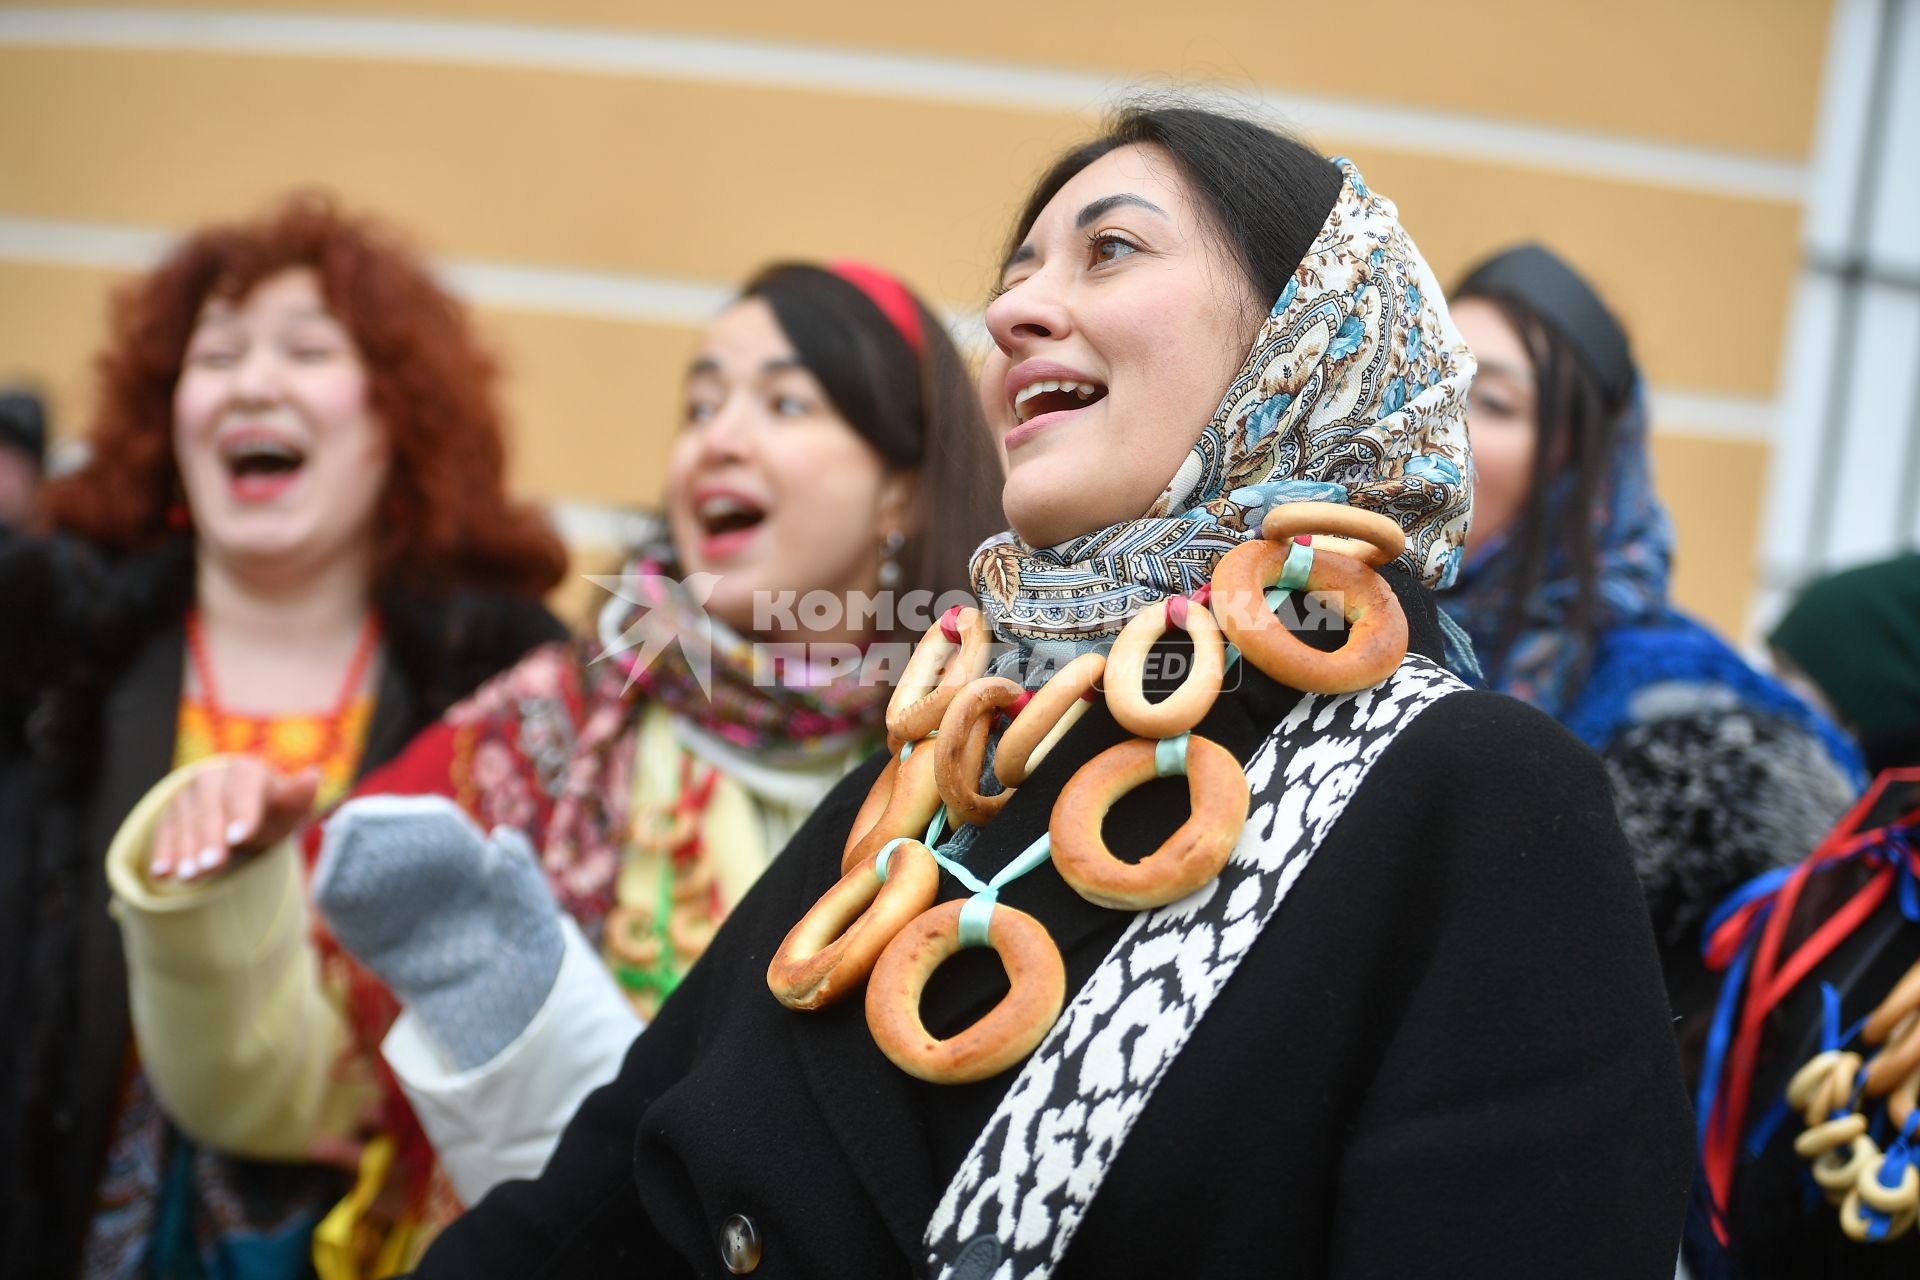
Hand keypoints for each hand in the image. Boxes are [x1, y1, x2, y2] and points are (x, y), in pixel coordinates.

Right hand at [150, 757, 320, 881]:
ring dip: (186, 850)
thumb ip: (297, 798)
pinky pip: (165, 833)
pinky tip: (161, 874)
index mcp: (247, 771)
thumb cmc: (271, 814)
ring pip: (185, 822)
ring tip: (190, 876)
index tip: (240, 838)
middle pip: (210, 807)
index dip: (242, 811)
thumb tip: (313, 775)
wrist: (241, 814)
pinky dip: (163, 853)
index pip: (243, 787)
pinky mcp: (169, 814)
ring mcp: (188, 795)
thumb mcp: (288, 810)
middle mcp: (213, 777)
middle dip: (210, 839)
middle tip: (211, 866)